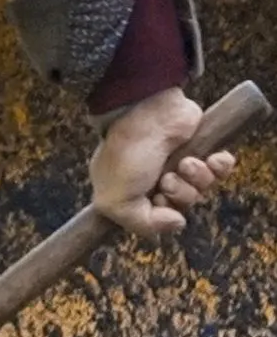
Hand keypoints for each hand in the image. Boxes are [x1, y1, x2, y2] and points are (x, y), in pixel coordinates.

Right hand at [93, 86, 237, 239]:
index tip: (155, 201)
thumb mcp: (116, 203)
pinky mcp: (202, 148)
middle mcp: (155, 179)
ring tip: (185, 163)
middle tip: (168, 180)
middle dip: (180, 195)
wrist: (149, 112)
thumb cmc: (126, 155)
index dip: (160, 216)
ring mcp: (179, 163)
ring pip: (203, 188)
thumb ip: (143, 225)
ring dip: (198, 179)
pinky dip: (219, 167)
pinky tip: (211, 159)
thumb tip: (179, 223)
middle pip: (182, 205)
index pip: (154, 218)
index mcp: (131, 192)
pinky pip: (222, 170)